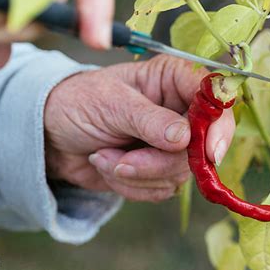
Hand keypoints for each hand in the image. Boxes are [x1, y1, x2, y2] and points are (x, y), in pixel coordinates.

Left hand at [44, 55, 234, 201]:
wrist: (49, 135)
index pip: (214, 97)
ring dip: (137, 173)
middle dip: (158, 161)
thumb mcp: (111, 103)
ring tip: (105, 156)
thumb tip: (186, 138)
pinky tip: (107, 164)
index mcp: (174, 79)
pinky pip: (161, 190)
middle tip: (122, 160)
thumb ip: (149, 120)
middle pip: (201, 145)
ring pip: (180, 173)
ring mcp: (172, 143)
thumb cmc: (78, 101)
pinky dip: (130, 185)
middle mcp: (180, 109)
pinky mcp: (159, 170)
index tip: (210, 152)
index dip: (219, 125)